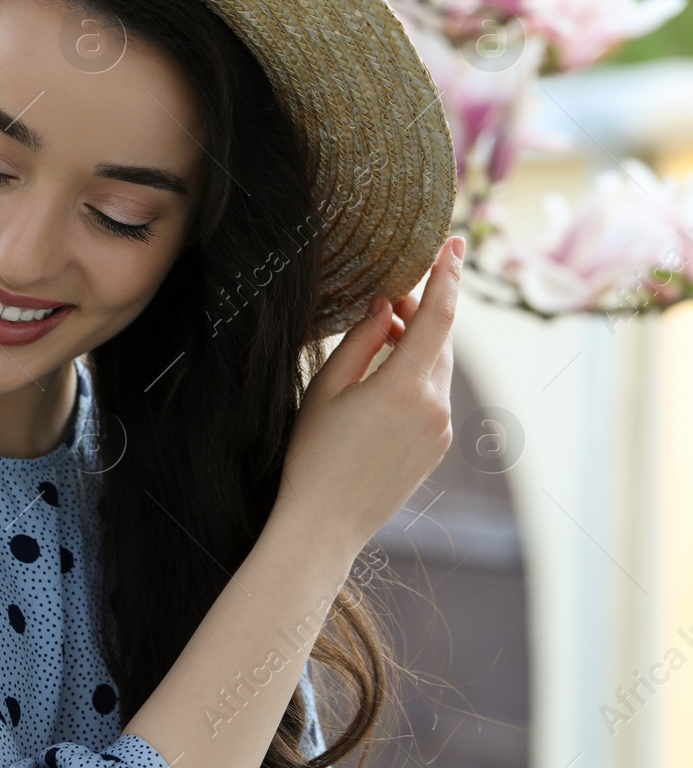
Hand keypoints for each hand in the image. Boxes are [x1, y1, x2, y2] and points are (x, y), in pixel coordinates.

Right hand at [273, 236, 463, 555]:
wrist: (326, 523)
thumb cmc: (313, 453)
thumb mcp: (327, 388)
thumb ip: (362, 340)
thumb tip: (386, 304)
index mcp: (406, 387)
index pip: (439, 317)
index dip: (447, 276)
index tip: (453, 244)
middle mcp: (435, 407)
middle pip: (442, 341)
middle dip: (423, 312)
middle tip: (389, 296)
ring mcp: (441, 431)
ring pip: (439, 369)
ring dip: (418, 345)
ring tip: (382, 335)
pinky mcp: (437, 447)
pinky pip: (434, 397)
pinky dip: (418, 375)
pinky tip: (385, 378)